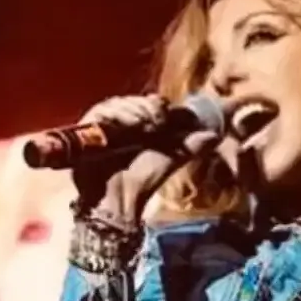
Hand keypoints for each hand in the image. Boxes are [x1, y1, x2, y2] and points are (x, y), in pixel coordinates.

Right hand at [72, 94, 222, 221]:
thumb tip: (215, 134)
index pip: (150, 103)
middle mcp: (120, 121)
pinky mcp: (85, 129)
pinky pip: (100, 112)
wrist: (118, 199)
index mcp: (140, 124)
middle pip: (134, 101)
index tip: (165, 112)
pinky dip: (114, 116)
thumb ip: (191, 145)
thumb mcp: (171, 159)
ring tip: (141, 126)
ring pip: (118, 104)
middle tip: (155, 121)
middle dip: (146, 108)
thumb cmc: (143, 180)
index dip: (158, 106)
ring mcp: (102, 124)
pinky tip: (123, 126)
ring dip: (132, 112)